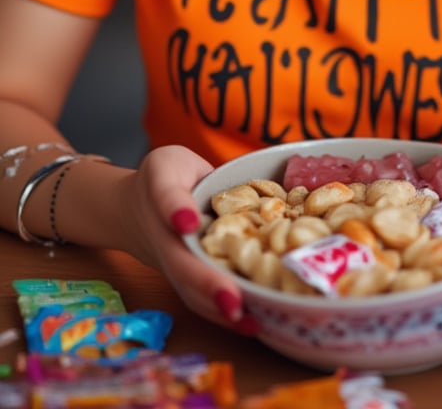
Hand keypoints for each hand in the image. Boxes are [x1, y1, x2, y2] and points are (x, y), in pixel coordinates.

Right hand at [115, 145, 259, 333]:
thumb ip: (175, 190)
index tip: (188, 223)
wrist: (138, 207)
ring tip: (252, 322)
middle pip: (182, 268)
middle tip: (233, 302)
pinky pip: (204, 299)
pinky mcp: (190, 279)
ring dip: (218, 310)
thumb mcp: (166, 166)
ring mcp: (176, 266)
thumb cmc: (164, 178)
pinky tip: (255, 323)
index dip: (176, 212)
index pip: (167, 207)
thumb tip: (189, 220)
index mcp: (160, 201)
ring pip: (192, 293)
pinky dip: (226, 314)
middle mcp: (166, 242)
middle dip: (207, 286)